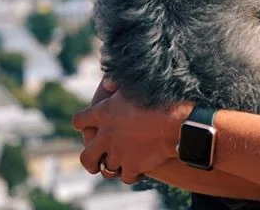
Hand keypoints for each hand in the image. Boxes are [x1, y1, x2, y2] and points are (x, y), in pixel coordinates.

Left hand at [72, 89, 192, 183]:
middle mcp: (106, 136)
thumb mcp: (136, 82)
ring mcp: (118, 153)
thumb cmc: (162, 95)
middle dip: (89, 159)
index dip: (82, 121)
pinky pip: (125, 177)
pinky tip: (137, 167)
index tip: (85, 123)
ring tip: (119, 162)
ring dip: (112, 164)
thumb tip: (107, 84)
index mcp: (104, 113)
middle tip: (94, 160)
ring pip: (106, 168)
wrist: (180, 120)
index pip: (79, 121)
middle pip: (86, 156)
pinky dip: (130, 173)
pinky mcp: (132, 166)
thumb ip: (117, 83)